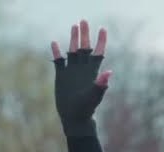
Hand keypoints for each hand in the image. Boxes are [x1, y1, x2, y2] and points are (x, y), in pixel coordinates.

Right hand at [51, 20, 111, 137]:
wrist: (74, 117)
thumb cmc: (86, 109)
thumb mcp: (94, 96)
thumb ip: (101, 84)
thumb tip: (109, 72)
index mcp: (91, 71)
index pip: (97, 52)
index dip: (100, 40)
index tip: (102, 28)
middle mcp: (82, 69)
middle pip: (84, 47)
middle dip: (85, 34)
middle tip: (83, 20)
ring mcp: (72, 71)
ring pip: (72, 51)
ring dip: (73, 39)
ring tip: (74, 26)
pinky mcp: (62, 76)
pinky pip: (59, 61)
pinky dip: (57, 52)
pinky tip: (54, 43)